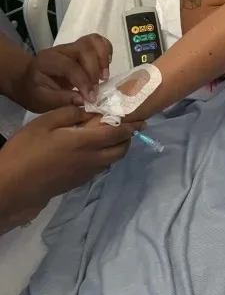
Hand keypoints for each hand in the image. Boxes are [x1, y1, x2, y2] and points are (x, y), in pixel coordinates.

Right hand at [0, 108, 140, 233]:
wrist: (12, 186)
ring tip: (110, 136)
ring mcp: (85, 174)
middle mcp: (92, 159)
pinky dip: (104, 157)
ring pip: (111, 160)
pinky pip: (99, 168)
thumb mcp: (45, 123)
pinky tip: (91, 149)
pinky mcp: (77, 182)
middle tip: (125, 126)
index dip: (133, 126)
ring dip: (117, 148)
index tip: (142, 119)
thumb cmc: (27, 150)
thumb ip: (70, 114)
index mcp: (86, 142)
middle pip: (121, 150)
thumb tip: (89, 109)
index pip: (119, 133)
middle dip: (128, 138)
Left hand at [11, 34, 112, 112]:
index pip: (70, 66)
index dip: (83, 82)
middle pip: (84, 50)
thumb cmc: (35, 92)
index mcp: (47, 61)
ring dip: (103, 59)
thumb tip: (84, 100)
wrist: (28, 81)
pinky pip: (97, 41)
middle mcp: (60, 49)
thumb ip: (62, 100)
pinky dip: (106, 51)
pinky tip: (105, 67)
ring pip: (93, 41)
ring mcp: (71, 46)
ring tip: (104, 77)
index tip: (91, 98)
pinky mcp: (80, 47)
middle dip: (94, 71)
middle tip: (96, 90)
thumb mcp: (42, 101)